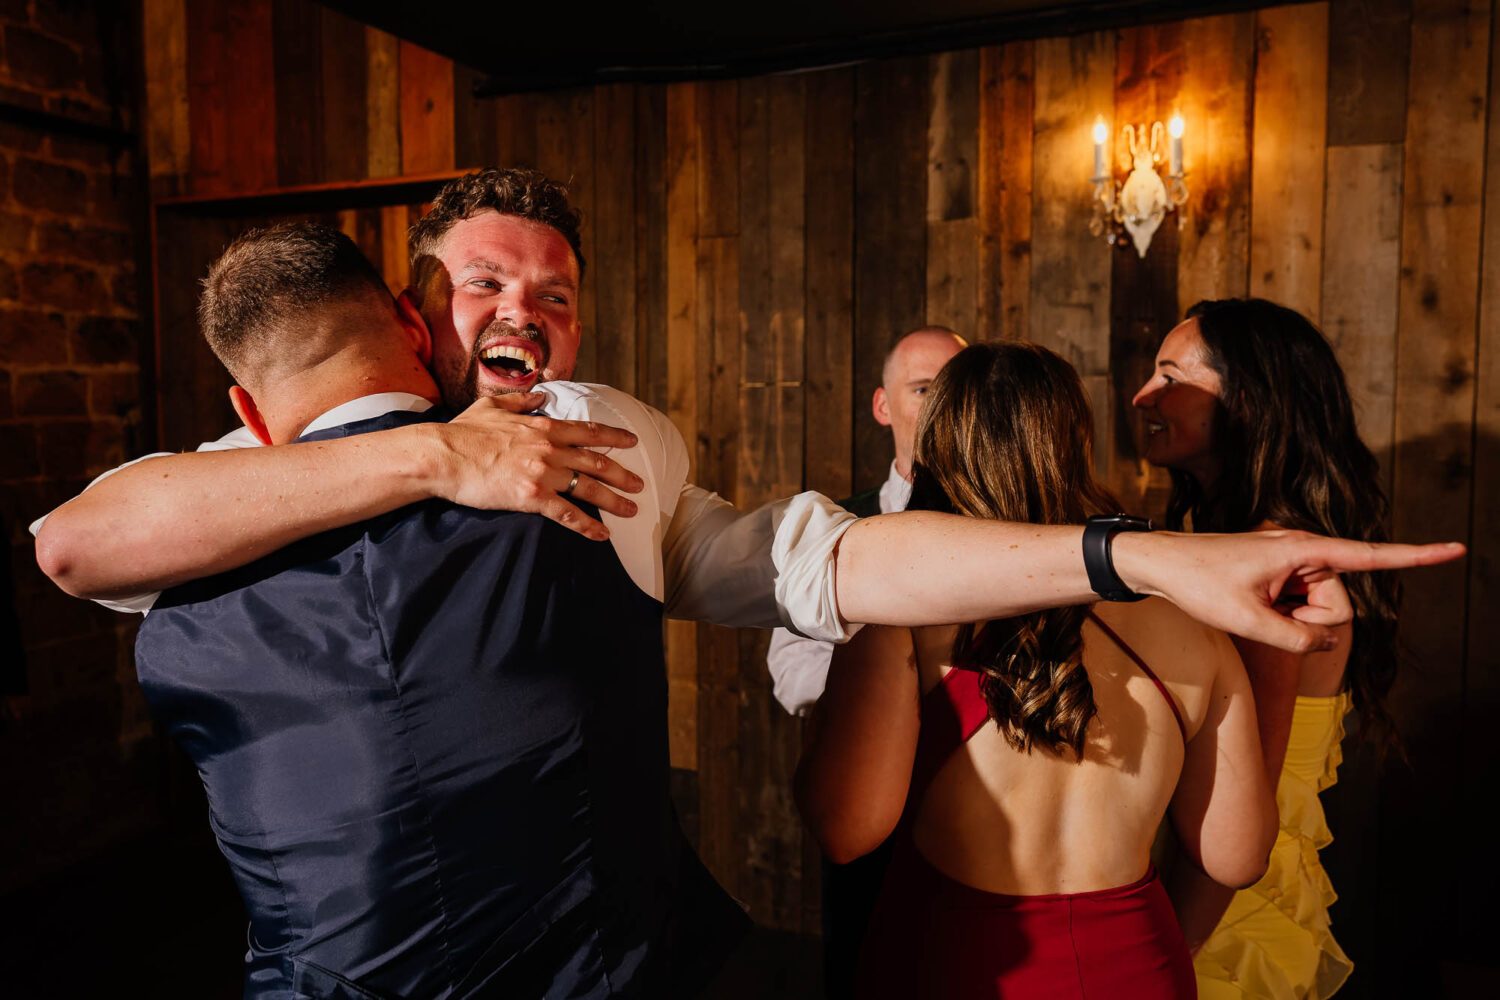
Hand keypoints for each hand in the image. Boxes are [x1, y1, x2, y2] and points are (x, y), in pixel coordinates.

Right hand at [431, 393, 644, 540]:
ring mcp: (543, 473)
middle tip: (640, 484)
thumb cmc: (463, 432)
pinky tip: (602, 535)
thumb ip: (521, 401)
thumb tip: (541, 395)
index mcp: (543, 426)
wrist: (442, 456)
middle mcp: (549, 449)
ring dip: (614, 500)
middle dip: (622, 474)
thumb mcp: (493, 406)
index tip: (632, 442)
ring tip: (631, 510)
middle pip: (596, 462)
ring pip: (588, 488)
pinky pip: (567, 514)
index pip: (588, 431)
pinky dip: (587, 526)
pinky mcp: (531, 497)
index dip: (613, 437)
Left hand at [1116, 529, 1463, 652]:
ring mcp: (1291, 561)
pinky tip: (1247, 604)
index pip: (1371, 557)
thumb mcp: (1246, 620)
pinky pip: (1296, 605)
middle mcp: (1304, 549)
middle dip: (1307, 620)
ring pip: (1316, 609)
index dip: (1416, 556)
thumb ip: (1295, 639)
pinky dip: (1277, 615)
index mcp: (1303, 549)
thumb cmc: (1197, 583)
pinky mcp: (1279, 571)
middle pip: (1336, 602)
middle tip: (1261, 611)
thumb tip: (1325, 640)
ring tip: (1249, 604)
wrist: (1158, 563)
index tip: (1455, 548)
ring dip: (1288, 619)